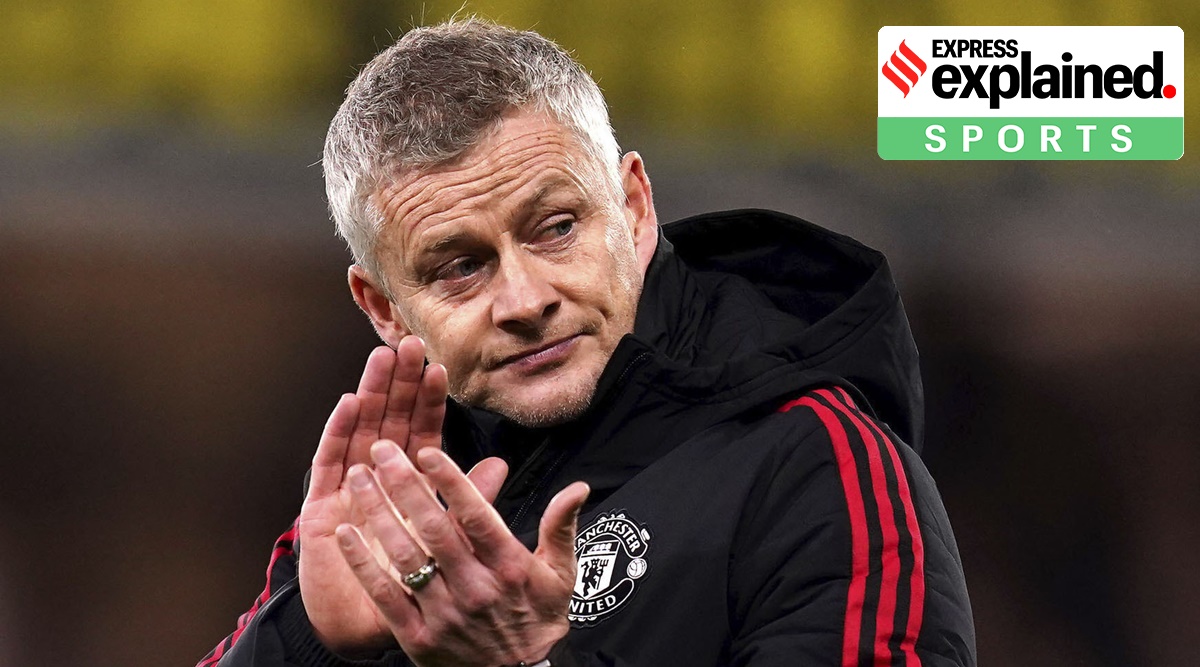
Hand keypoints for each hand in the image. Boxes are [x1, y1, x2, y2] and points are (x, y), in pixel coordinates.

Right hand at [297, 338, 509, 655]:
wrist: (363, 630)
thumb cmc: (409, 588)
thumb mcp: (450, 544)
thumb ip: (472, 504)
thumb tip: (502, 466)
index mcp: (409, 487)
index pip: (421, 434)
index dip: (429, 402)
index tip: (440, 368)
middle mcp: (376, 481)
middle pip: (389, 422)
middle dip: (399, 383)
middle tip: (410, 344)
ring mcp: (346, 490)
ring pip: (360, 431)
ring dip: (371, 394)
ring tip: (382, 359)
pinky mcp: (320, 507)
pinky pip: (328, 463)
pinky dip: (338, 431)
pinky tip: (349, 403)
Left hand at [337, 441, 588, 666]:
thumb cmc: (537, 620)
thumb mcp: (560, 574)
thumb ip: (562, 527)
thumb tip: (578, 487)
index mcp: (509, 566)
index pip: (477, 516)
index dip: (452, 482)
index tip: (428, 451)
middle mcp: (476, 588)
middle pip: (435, 529)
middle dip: (404, 485)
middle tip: (382, 449)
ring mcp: (445, 614)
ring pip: (405, 556)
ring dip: (377, 514)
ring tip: (358, 479)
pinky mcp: (418, 637)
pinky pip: (385, 595)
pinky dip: (362, 564)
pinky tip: (344, 535)